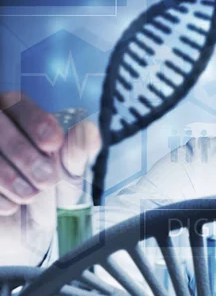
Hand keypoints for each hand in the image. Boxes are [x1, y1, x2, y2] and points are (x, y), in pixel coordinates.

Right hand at [0, 92, 100, 265]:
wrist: (29, 230)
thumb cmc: (51, 194)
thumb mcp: (70, 175)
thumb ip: (78, 152)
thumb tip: (88, 130)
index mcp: (19, 117)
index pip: (19, 103)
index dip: (35, 121)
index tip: (53, 143)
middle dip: (24, 154)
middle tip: (46, 179)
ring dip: (9, 177)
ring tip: (30, 195)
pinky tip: (11, 205)